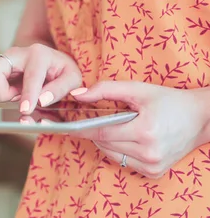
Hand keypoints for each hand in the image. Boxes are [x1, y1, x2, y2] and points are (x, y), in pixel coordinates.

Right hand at [0, 43, 82, 113]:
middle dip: (0, 91)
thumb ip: (62, 88)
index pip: (30, 74)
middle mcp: (15, 53)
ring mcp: (0, 60)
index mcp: (38, 54)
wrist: (53, 63)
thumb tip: (42, 100)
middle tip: (13, 100)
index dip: (28, 94)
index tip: (26, 110)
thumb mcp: (73, 78)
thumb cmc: (62, 71)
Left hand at [71, 81, 209, 178]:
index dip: (82, 128)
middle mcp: (149, 153)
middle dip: (95, 132)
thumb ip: (105, 90)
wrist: (200, 119)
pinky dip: (120, 150)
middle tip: (91, 120)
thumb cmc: (169, 101)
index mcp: (145, 132)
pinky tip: (127, 138)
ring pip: (113, 155)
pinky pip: (125, 162)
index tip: (66, 125)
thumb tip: (77, 94)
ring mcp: (153, 166)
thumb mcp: (138, 89)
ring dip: (106, 142)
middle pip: (105, 144)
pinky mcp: (154, 173)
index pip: (102, 133)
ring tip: (114, 127)